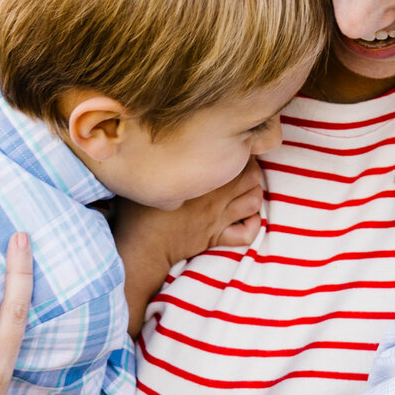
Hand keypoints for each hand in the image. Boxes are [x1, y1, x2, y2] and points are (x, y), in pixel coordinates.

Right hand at [112, 161, 264, 335]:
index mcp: (201, 179)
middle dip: (253, 169)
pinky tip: (248, 219)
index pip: (234, 157)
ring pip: (254, 201)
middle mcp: (215, 197)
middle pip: (252, 176)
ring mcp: (218, 218)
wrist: (141, 248)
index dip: (238, 152)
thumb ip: (161, 163)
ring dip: (255, 194)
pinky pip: (246, 234)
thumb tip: (155, 145)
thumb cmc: (139, 213)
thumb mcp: (150, 181)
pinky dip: (253, 225)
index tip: (230, 150)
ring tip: (246, 190)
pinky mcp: (216, 237)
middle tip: (243, 169)